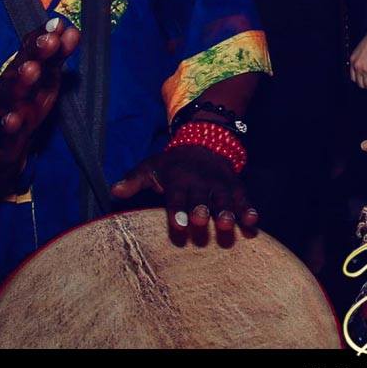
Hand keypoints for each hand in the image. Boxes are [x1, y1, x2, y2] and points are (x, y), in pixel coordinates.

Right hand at [0, 22, 79, 195]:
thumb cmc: (20, 101)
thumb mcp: (41, 78)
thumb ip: (55, 56)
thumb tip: (72, 30)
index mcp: (24, 72)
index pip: (35, 51)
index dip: (47, 37)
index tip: (60, 24)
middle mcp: (12, 86)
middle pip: (23, 67)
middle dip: (37, 52)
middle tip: (50, 40)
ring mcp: (3, 109)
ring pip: (11, 95)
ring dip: (22, 81)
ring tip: (32, 69)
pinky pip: (2, 130)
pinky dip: (7, 125)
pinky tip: (13, 120)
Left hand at [112, 140, 256, 240]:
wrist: (205, 142)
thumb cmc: (172, 164)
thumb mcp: (150, 167)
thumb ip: (133, 180)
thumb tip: (113, 191)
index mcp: (179, 179)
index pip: (176, 196)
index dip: (176, 211)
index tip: (178, 225)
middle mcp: (200, 182)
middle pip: (201, 198)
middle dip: (201, 209)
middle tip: (201, 221)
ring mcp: (220, 185)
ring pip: (224, 199)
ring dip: (227, 212)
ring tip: (228, 225)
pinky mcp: (235, 188)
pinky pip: (244, 199)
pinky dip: (249, 210)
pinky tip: (253, 223)